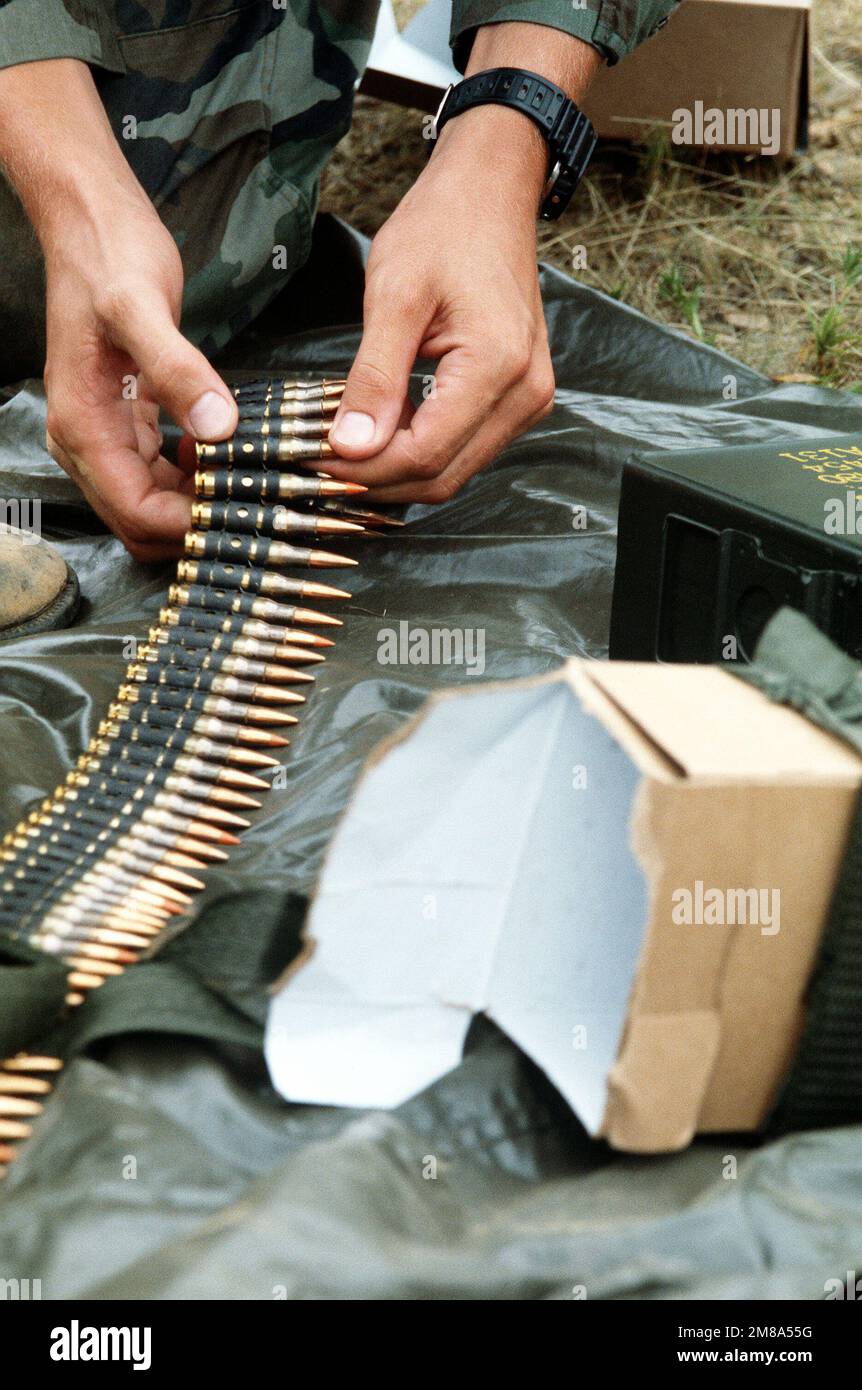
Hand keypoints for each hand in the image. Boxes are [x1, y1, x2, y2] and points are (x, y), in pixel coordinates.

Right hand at [0, 57, 237, 560]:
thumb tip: (217, 428)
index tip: (246, 512)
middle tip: (258, 509)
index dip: (190, 526)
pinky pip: (158, 476)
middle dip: (195, 529)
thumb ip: (177, 370)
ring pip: (150, 506)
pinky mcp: (125, 422)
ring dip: (197, 508)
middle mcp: (86, 442)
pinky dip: (192, 481)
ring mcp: (104, 434)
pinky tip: (226, 457)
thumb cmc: (110, 257)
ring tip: (251, 488)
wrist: (89, 221)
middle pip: (140, 524)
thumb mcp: (143, 307)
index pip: (136, 513)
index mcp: (83, 427)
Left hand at [325, 104, 555, 503]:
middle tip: (317, 465)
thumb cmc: (445, 227)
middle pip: (442, 477)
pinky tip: (378, 434)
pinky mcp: (517, 398)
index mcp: (498, 368)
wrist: (490, 192)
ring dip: (395, 472)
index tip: (310, 460)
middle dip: (376, 480)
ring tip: (341, 451)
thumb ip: (373, 378)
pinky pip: (464, 448)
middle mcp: (524, 395)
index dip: (363, 469)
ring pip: (453, 471)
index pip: (423, 455)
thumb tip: (350, 447)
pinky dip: (418, 451)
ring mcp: (527, 400)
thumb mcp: (394, 296)